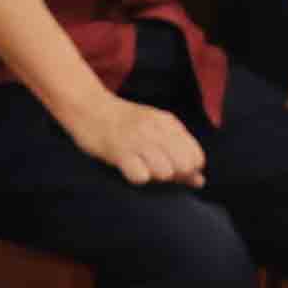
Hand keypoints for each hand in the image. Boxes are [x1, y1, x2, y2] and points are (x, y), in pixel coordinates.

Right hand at [68, 91, 209, 187]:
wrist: (88, 106)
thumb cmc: (124, 122)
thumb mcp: (155, 129)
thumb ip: (179, 151)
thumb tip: (200, 181)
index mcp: (168, 123)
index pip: (196, 157)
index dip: (187, 169)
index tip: (171, 168)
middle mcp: (157, 129)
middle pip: (184, 166)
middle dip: (174, 175)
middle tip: (156, 169)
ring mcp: (138, 139)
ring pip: (165, 172)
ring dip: (155, 176)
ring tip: (140, 167)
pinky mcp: (118, 150)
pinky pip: (140, 176)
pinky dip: (136, 176)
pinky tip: (127, 168)